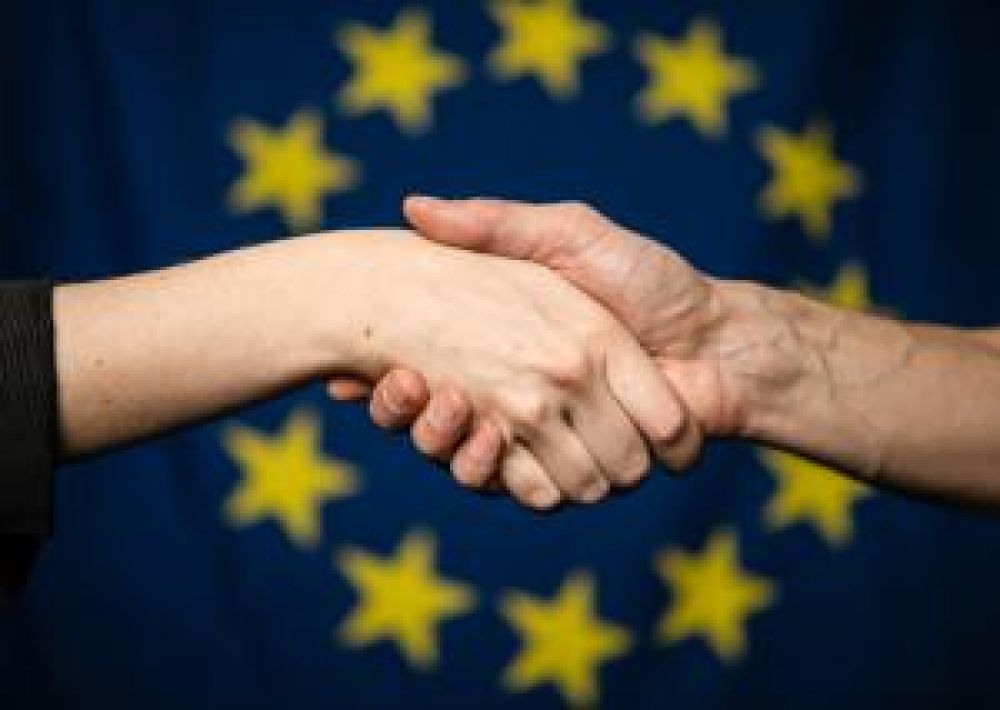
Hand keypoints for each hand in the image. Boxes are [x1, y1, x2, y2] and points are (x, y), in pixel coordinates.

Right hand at [343, 232, 685, 507]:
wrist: (723, 342)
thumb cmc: (650, 280)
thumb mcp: (568, 235)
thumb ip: (499, 223)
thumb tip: (413, 205)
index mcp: (515, 346)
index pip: (432, 377)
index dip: (400, 383)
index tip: (384, 368)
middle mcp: (528, 395)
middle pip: (443, 425)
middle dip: (416, 417)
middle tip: (396, 387)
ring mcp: (551, 436)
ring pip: (473, 460)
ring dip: (448, 444)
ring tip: (441, 402)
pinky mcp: (575, 469)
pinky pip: (519, 489)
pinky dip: (495, 474)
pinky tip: (485, 434)